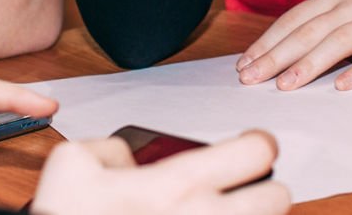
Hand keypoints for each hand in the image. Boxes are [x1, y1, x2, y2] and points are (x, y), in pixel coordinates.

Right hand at [29, 131, 288, 214]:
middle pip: (279, 196)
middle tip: (245, 189)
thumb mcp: (71, 166)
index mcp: (177, 186)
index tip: (248, 148)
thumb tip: (129, 159)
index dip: (257, 144)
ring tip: (231, 214)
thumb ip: (111, 149)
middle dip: (265, 189)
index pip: (258, 151)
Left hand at [235, 0, 351, 91]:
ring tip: (286, 85)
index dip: (267, 41)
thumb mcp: (351, 9)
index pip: (294, 19)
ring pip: (339, 42)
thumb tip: (276, 52)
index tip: (244, 65)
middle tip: (252, 79)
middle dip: (277, 56)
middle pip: (310, 31)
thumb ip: (321, 24)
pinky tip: (341, 86)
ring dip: (310, 64)